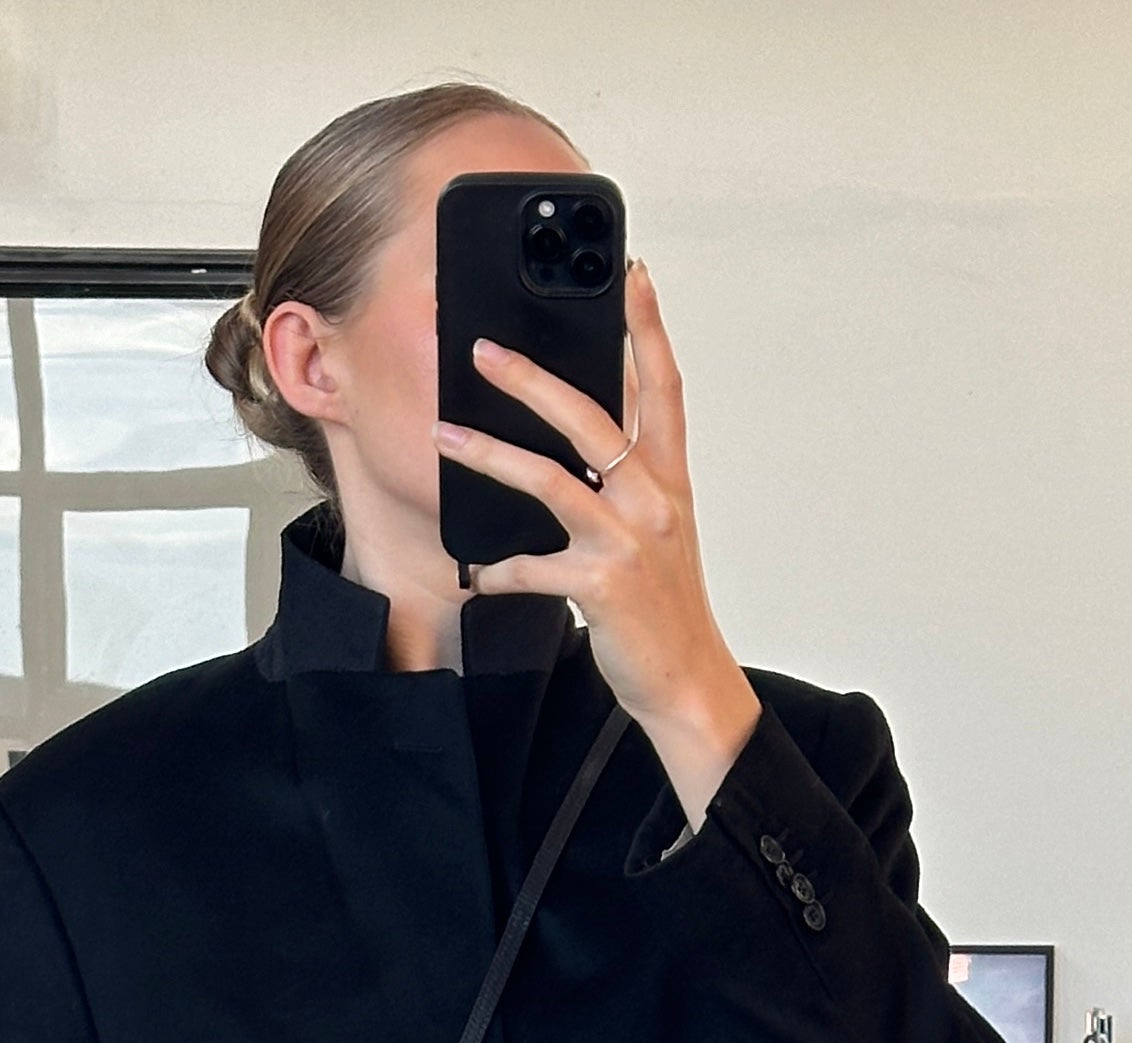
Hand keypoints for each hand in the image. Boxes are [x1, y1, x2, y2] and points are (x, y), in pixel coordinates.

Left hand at [436, 259, 759, 829]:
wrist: (686, 679)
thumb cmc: (664, 605)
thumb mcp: (658, 529)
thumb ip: (628, 478)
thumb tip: (578, 436)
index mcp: (668, 479)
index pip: (662, 387)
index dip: (648, 328)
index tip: (631, 274)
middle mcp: (652, 500)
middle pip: (591, 416)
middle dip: (533, 377)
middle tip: (483, 347)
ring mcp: (626, 541)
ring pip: (549, 478)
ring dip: (489, 452)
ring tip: (445, 433)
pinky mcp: (600, 585)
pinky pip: (533, 565)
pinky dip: (499, 568)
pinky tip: (475, 571)